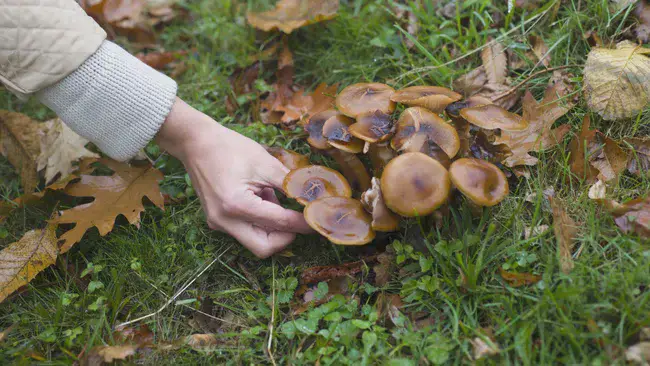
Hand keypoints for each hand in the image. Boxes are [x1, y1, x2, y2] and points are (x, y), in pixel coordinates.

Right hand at [156, 98, 312, 257]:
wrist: (196, 142)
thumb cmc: (231, 148)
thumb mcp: (266, 164)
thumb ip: (291, 185)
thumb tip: (314, 200)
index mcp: (236, 205)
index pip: (280, 223)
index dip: (304, 222)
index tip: (320, 219)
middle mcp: (224, 221)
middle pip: (264, 247)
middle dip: (286, 236)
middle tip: (300, 218)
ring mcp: (218, 223)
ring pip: (255, 241)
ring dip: (272, 227)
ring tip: (272, 197)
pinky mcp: (216, 221)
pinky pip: (244, 231)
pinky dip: (259, 221)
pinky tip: (260, 197)